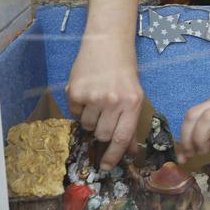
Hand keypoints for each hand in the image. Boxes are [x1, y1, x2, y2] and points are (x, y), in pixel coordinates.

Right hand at [66, 29, 144, 170]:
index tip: (107, 167)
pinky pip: (74, 112)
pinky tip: (87, 92)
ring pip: (86, 126)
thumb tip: (131, 151)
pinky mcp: (76, 91)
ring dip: (90, 119)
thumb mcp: (134, 95)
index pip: (122, 138)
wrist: (107, 43)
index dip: (114, 155)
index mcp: (132, 103)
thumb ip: (131, 123)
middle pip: (102, 135)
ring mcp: (94, 96)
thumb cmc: (123, 70)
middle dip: (101, 132)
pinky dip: (79, 107)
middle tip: (103, 117)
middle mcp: (113, 101)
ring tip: (96, 100)